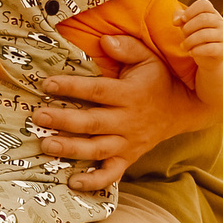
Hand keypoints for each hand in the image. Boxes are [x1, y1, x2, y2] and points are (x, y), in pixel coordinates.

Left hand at [33, 33, 214, 191]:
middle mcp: (128, 120)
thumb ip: (127, 47)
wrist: (183, 110)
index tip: (48, 84)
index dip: (72, 87)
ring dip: (71, 149)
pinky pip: (112, 174)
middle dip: (64, 121)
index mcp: (130, 94)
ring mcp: (129, 142)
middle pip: (92, 123)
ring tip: (46, 145)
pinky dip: (94, 181)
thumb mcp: (148, 58)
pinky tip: (72, 182)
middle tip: (39, 117)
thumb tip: (105, 40)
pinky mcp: (129, 158)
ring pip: (97, 149)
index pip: (97, 91)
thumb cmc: (157, 80)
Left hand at [180, 0, 222, 108]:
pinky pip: (210, 48)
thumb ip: (180, 18)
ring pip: (205, 34)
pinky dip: (197, 50)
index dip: (191, 10)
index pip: (204, 4)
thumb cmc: (197, 38)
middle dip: (188, 27)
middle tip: (183, 35)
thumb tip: (176, 21)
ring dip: (189, 41)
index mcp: (212, 13)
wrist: (211, 58)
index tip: (182, 20)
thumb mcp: (188, 26)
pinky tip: (190, 52)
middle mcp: (220, 22)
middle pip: (203, 18)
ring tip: (183, 46)